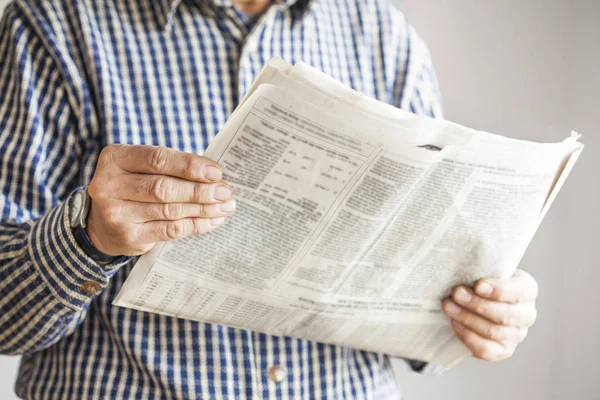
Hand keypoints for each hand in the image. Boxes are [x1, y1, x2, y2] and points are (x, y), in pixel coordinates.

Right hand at [86, 145, 234, 255]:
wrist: (102, 224)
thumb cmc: (133, 187)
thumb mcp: (142, 168)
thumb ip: (172, 166)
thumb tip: (215, 175)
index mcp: (114, 158)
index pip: (157, 159)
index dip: (189, 165)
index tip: (216, 172)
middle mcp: (109, 185)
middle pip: (163, 187)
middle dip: (200, 190)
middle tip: (225, 191)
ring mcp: (116, 213)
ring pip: (169, 210)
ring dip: (203, 208)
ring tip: (225, 206)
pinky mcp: (128, 236)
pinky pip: (170, 230)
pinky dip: (196, 225)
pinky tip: (213, 220)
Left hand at [442, 269, 537, 360]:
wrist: (477, 302)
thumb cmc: (480, 282)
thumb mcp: (485, 271)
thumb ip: (479, 269)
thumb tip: (460, 268)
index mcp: (526, 289)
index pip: (518, 292)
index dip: (498, 290)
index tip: (477, 285)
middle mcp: (527, 314)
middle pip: (505, 314)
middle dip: (477, 304)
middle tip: (456, 294)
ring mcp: (516, 335)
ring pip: (494, 331)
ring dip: (468, 318)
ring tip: (448, 307)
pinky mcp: (503, 351)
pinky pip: (486, 349)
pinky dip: (468, 336)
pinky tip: (455, 323)